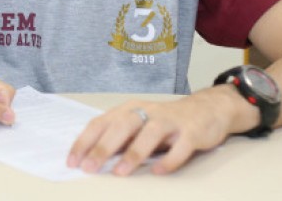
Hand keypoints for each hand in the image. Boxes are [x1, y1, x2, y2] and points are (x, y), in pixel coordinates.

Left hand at [67, 87, 248, 175]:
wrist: (209, 109)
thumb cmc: (167, 121)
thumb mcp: (139, 125)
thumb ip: (120, 138)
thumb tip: (92, 157)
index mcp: (130, 109)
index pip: (102, 122)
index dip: (85, 141)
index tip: (72, 161)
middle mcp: (149, 111)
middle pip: (122, 126)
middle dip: (103, 147)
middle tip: (89, 168)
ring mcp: (171, 121)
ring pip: (150, 133)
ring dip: (134, 153)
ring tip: (119, 172)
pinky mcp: (192, 132)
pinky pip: (181, 146)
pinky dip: (169, 160)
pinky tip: (158, 172)